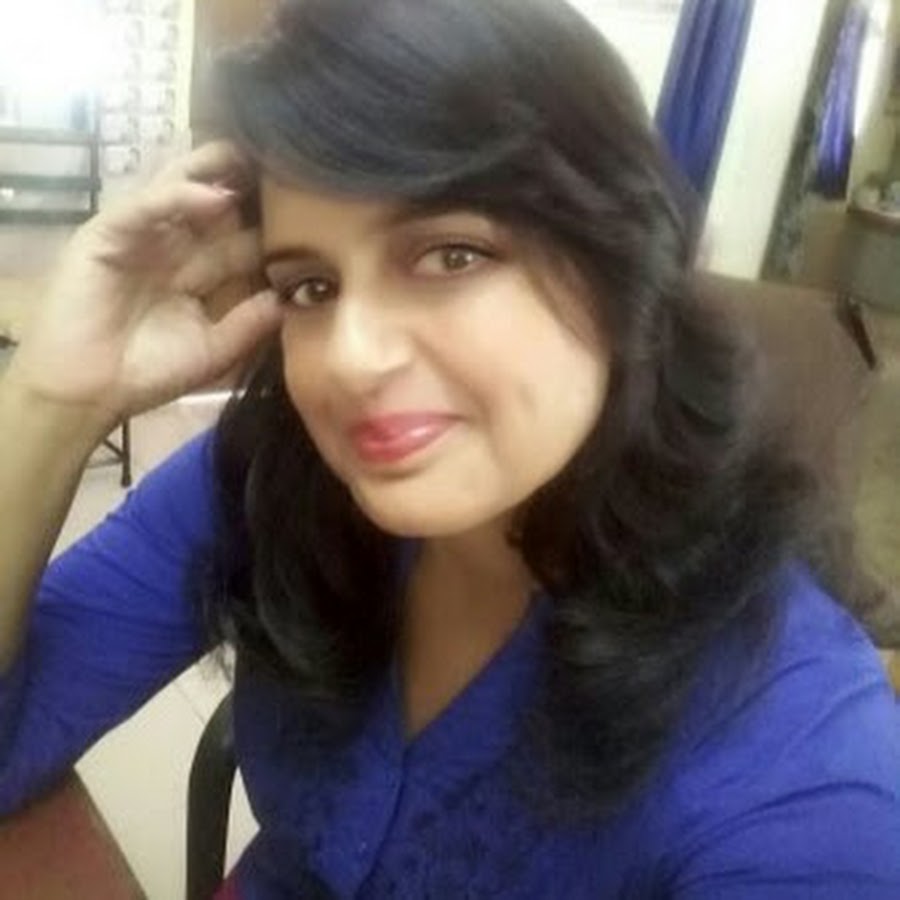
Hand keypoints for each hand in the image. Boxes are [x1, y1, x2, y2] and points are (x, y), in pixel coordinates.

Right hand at [4, 141, 282, 432]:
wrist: (89, 391)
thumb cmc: (147, 372)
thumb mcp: (213, 351)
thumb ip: (249, 324)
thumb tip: (287, 300)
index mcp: (196, 274)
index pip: (237, 242)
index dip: (269, 226)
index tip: (310, 209)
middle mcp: (172, 248)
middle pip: (214, 207)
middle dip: (246, 185)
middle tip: (288, 163)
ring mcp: (141, 237)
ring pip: (180, 191)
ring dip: (215, 173)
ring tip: (254, 155)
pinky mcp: (109, 233)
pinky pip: (147, 206)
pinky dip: (179, 197)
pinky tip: (214, 195)